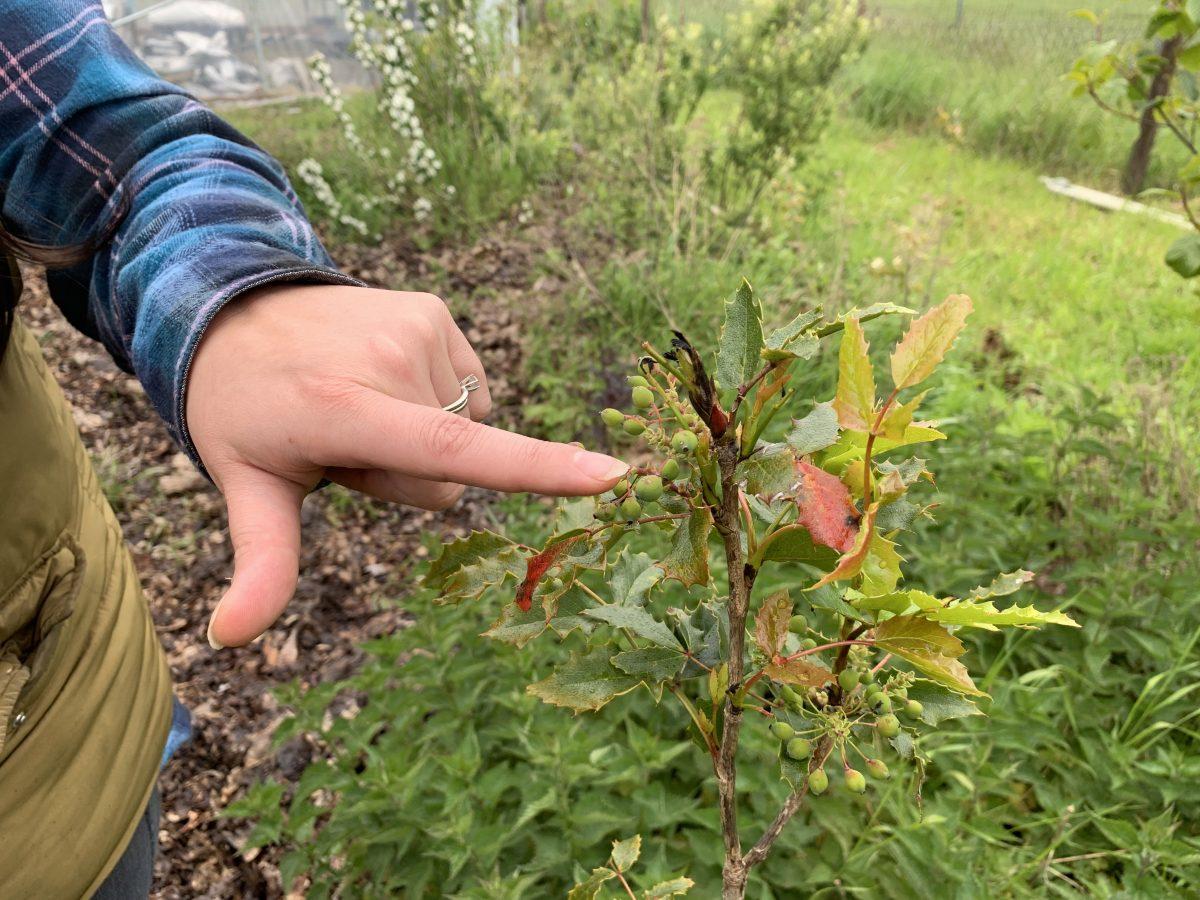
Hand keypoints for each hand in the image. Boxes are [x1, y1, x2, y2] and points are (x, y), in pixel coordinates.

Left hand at [186, 284, 627, 648]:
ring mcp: (416, 327)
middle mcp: (389, 361)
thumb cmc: (244, 411)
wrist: (232, 307)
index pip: (452, 452)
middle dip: (409, 472)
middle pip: (450, 473)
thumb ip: (262, 562)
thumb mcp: (247, 486)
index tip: (612, 477)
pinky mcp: (434, 309)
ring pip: (466, 431)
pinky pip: (469, 390)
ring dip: (424, 430)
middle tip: (346, 438)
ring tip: (360, 401)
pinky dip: (437, 397)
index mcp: (344, 411)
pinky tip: (382, 377)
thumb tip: (228, 638)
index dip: (536, 470)